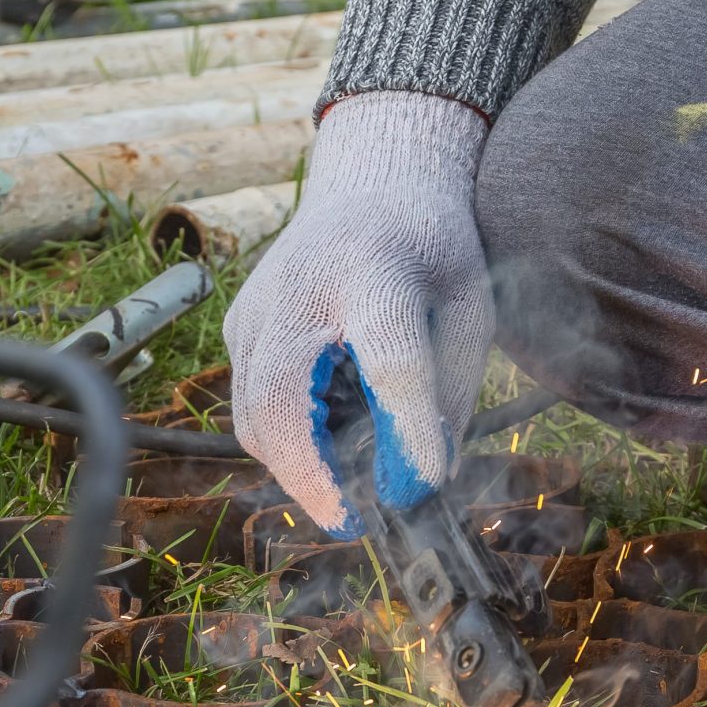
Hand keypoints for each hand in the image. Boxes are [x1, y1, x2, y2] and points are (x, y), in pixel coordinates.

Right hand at [223, 90, 494, 533]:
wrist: (371, 183)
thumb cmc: (430, 250)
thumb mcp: (469, 305)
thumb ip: (450, 389)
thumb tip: (427, 478)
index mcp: (376, 266)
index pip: (389, 354)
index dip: (405, 424)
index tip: (422, 482)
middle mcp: (299, 285)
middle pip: (283, 394)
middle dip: (311, 474)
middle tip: (352, 523)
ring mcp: (256, 308)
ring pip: (254, 413)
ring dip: (296, 467)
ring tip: (344, 490)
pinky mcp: (237, 328)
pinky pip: (250, 406)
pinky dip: (284, 443)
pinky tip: (324, 444)